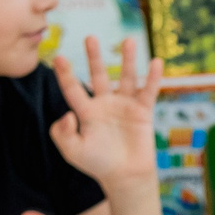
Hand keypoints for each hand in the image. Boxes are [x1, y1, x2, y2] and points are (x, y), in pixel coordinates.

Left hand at [51, 35, 161, 191]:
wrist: (125, 177)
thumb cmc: (98, 165)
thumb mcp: (72, 151)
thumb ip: (62, 134)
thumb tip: (67, 114)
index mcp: (86, 112)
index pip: (73, 89)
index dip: (65, 74)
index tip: (58, 57)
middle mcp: (104, 104)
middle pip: (98, 75)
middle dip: (94, 57)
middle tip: (90, 37)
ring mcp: (124, 106)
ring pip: (125, 77)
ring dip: (127, 59)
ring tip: (128, 40)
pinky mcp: (142, 111)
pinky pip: (148, 91)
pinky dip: (153, 77)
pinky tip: (156, 62)